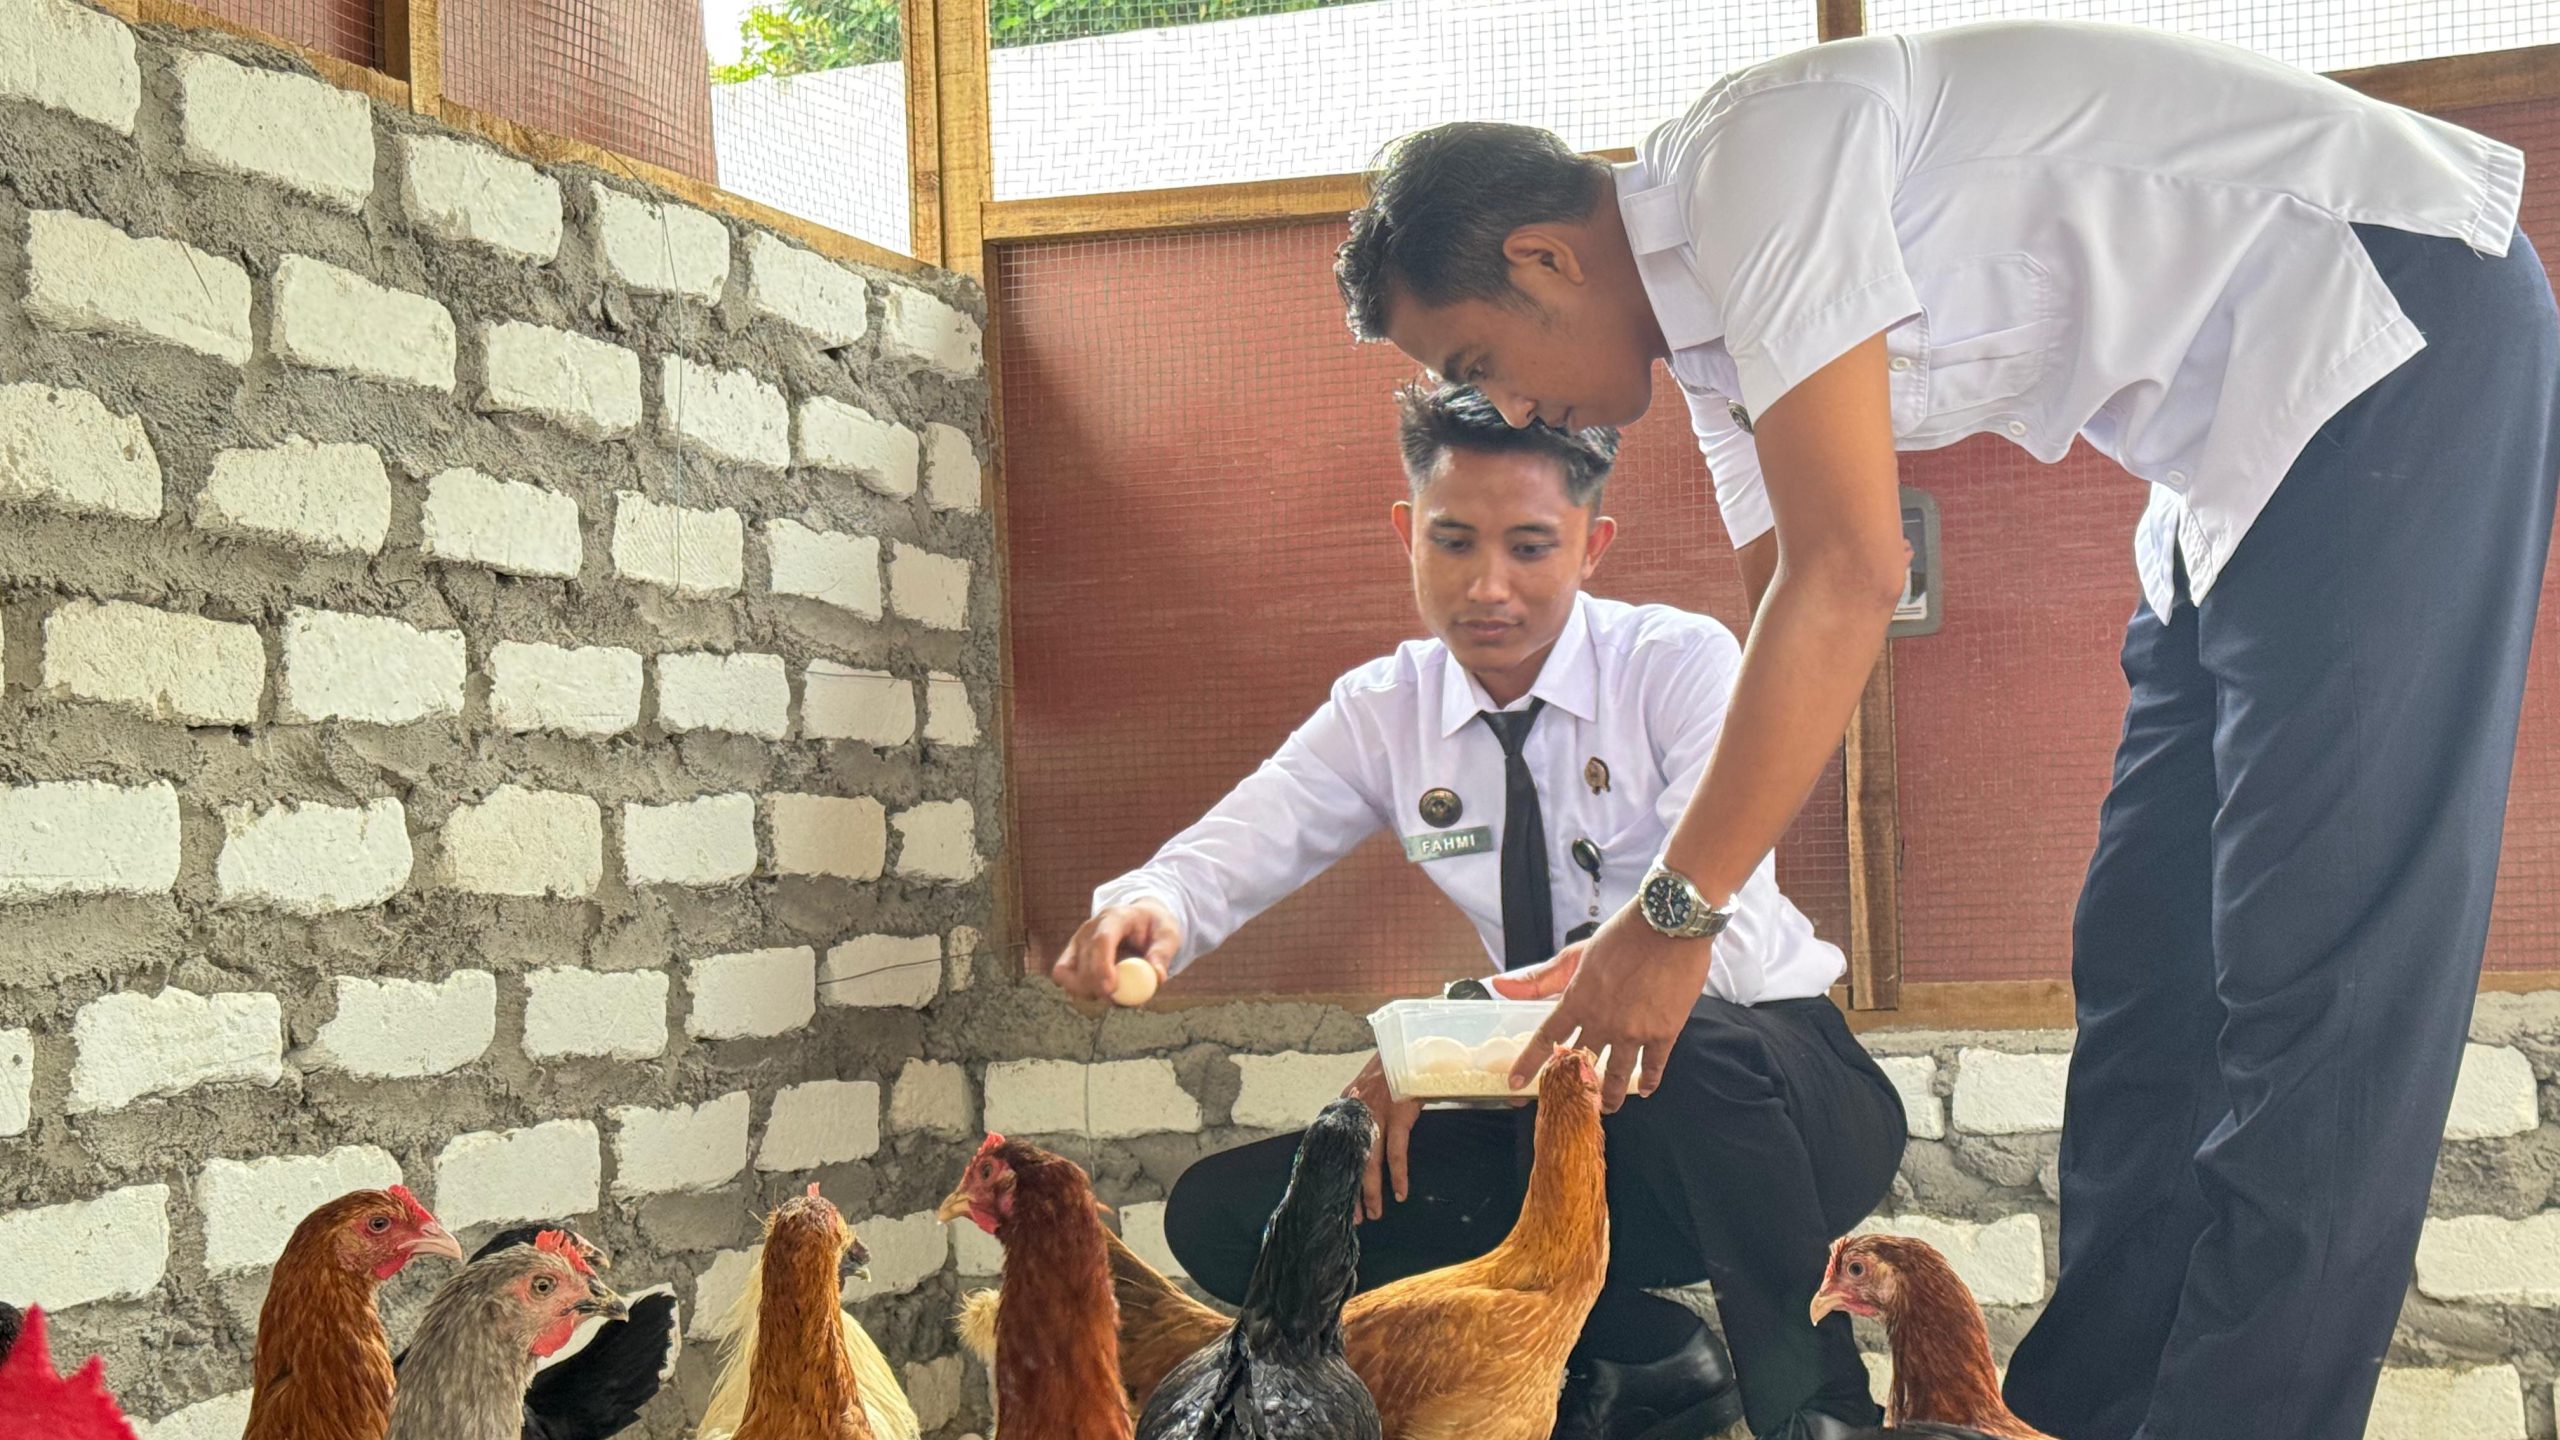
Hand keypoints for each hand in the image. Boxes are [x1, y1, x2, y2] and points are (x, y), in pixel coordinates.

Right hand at [1050, 899, 1180, 1002]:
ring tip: (1115, 995)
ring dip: (1089, 991)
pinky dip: (1078, 990)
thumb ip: (1162, 955)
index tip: (1111, 990)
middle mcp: (1090, 927)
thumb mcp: (1168, 935)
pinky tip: (1099, 992)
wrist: (1141, 921)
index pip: (1102, 940)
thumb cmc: (1155, 928)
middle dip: (1099, 987)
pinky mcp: (1071, 954)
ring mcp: (1077, 940)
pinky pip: (1063, 975)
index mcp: (1116, 917)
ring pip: (1069, 972)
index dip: (1102, 966)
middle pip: (1085, 961)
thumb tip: (1157, 978)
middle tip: (1120, 1002)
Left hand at [1343, 1052, 1422, 1220]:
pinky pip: (1397, 1153)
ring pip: (1370, 1163)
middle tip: (1354, 1218)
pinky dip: (1398, 1175)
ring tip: (1374, 1213)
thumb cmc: (1389, 1072)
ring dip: (1372, 1192)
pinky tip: (1400, 1193)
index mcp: (1345, 1110)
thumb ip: (1356, 1113)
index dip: (1335, 1176)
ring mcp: (1376, 1116)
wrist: (1408, 1049)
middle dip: (1351, 1193)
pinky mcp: (1398, 1115)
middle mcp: (1356, 1115)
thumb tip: (1353, 1138)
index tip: (1334, 1197)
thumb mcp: (1363, 1090)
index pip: (1334, 1151)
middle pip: (1349, 1163)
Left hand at [1505, 904, 1714, 1111]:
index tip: (1516, 1082)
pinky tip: (1645, 1089)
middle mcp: (1601, 1022)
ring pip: (1616, 1076)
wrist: (1669, 924)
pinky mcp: (1664, 1033)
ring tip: (1608, 1106)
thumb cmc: (1622, 935)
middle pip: (1582, 1065)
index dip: (1529, 1062)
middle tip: (1574, 1100)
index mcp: (1577, 1001)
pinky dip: (1648, 1081)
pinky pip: (1653, 1067)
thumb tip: (1499, 986)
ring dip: (1610, 1095)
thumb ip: (1539, 977)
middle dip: (1575, 1086)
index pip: (1546, 1039)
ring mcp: (1633, 1031)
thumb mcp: (1576, 953)